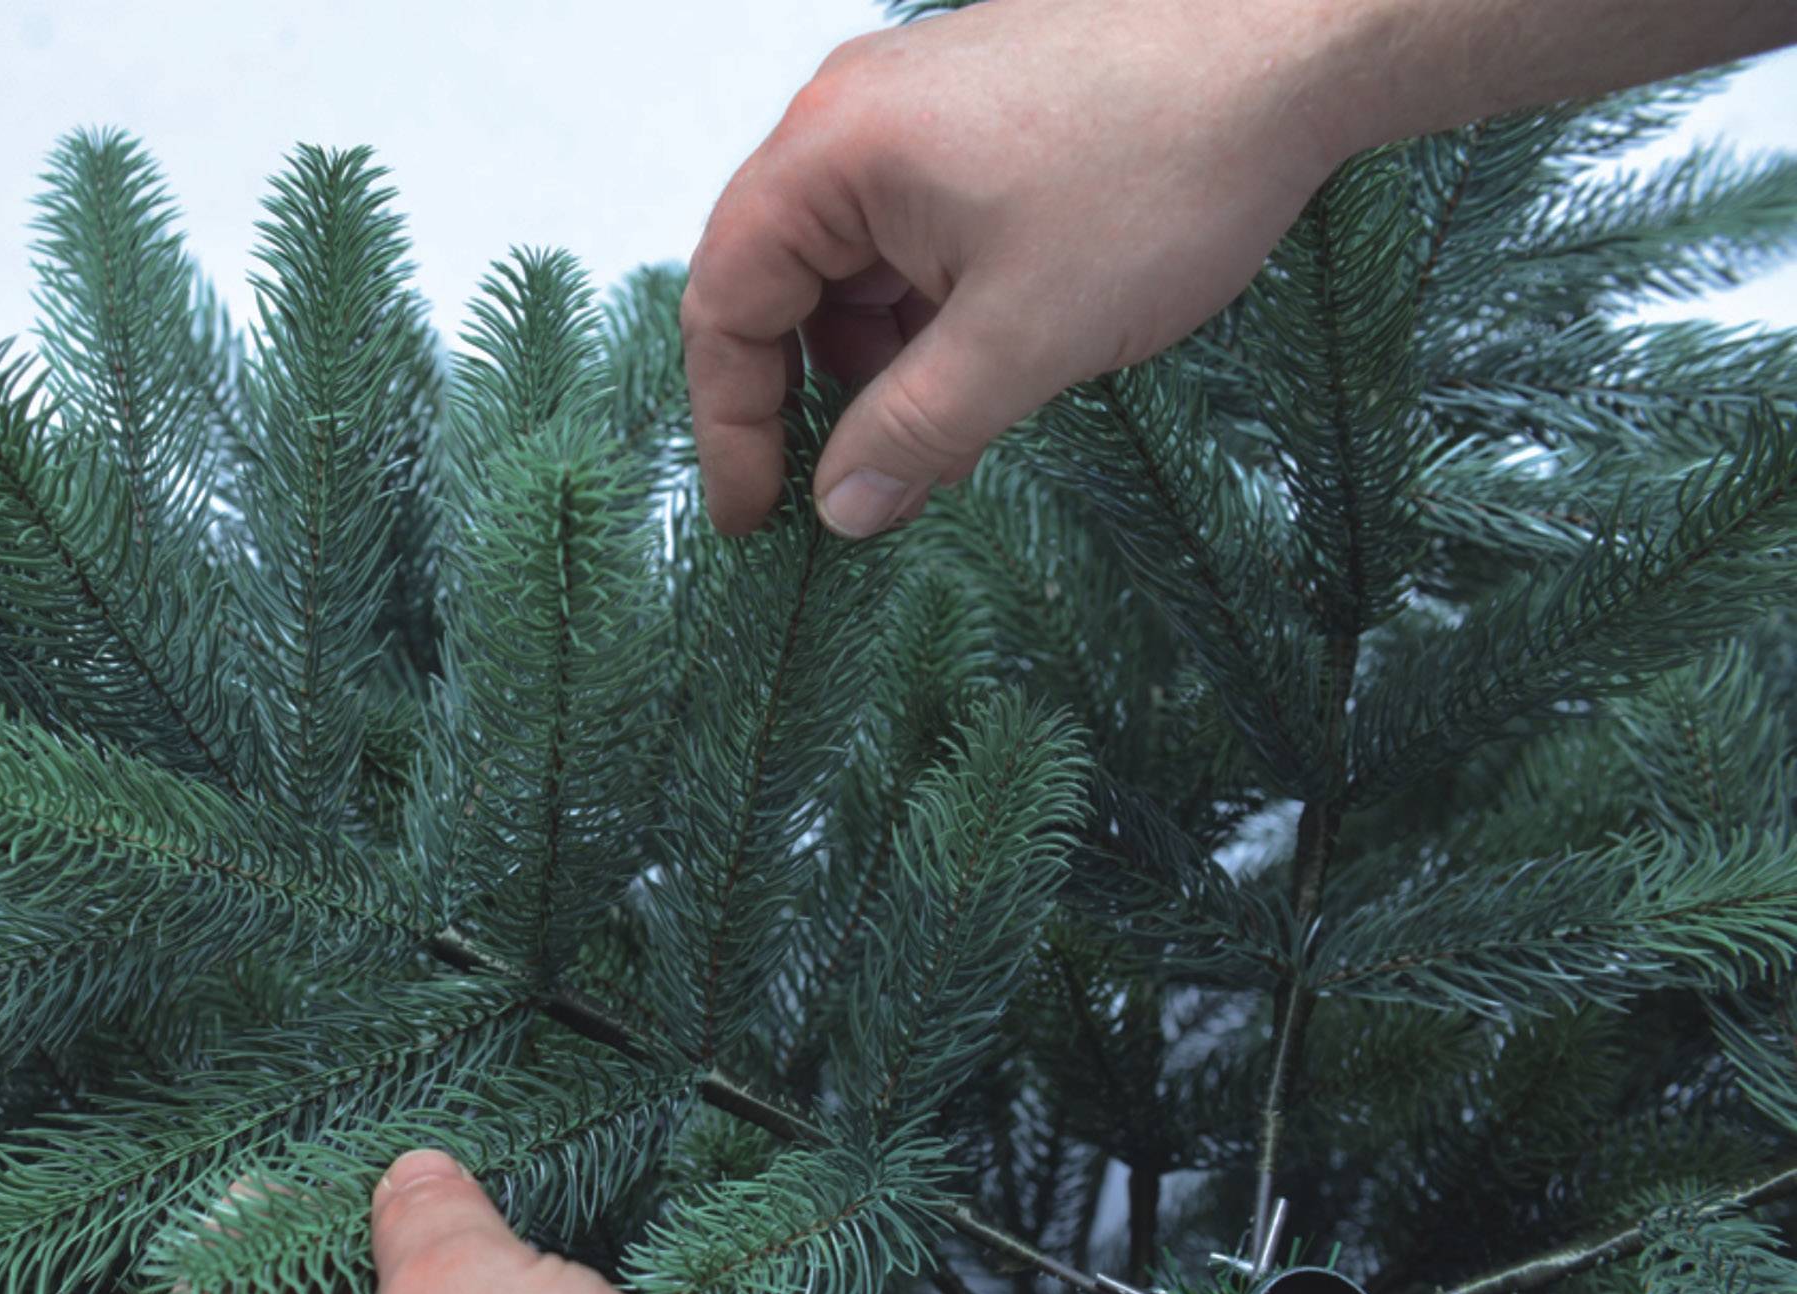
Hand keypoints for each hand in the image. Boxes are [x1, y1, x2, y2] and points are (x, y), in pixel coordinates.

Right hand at [683, 0, 1353, 537]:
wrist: (1298, 43)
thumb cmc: (1168, 166)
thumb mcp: (1026, 338)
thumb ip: (916, 432)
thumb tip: (841, 508)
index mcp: (831, 151)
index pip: (725, 306)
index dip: (731, 426)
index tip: (753, 517)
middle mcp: (850, 113)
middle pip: (773, 281)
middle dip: (807, 398)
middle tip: (843, 492)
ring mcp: (911, 105)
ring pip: (846, 263)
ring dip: (876, 361)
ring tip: (942, 438)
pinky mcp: (971, 112)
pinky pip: (905, 230)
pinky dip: (924, 310)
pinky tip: (980, 367)